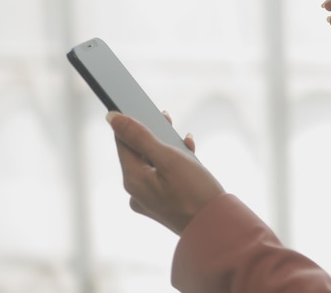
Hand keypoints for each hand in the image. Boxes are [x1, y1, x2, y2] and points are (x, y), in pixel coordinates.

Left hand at [107, 111, 224, 234]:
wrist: (217, 226)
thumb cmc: (195, 191)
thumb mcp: (169, 158)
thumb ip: (141, 137)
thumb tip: (113, 118)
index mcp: (133, 180)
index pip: (123, 143)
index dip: (131, 122)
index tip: (138, 105)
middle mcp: (137, 192)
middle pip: (139, 153)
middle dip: (154, 134)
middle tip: (166, 117)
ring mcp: (150, 200)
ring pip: (154, 164)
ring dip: (168, 148)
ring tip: (184, 139)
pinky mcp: (165, 205)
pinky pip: (164, 177)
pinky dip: (175, 164)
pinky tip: (190, 156)